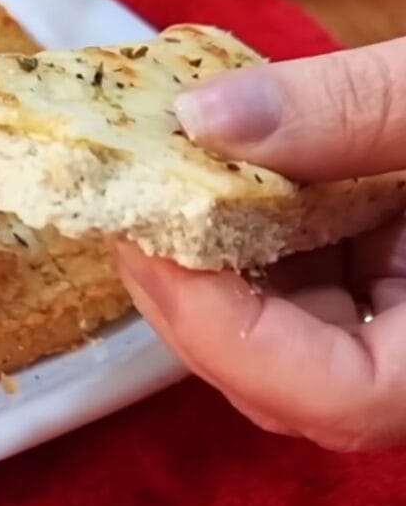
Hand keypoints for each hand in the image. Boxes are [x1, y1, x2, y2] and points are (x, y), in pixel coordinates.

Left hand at [113, 36, 405, 450]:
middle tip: (127, 192)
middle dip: (190, 286)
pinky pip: (302, 284)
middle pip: (279, 372)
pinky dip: (252, 231)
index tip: (148, 233)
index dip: (224, 328)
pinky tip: (228, 171)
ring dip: (209, 255)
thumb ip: (357, 110)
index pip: (336, 394)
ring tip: (164, 171)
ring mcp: (405, 329)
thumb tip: (204, 118)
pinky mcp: (390, 289)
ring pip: (276, 330)